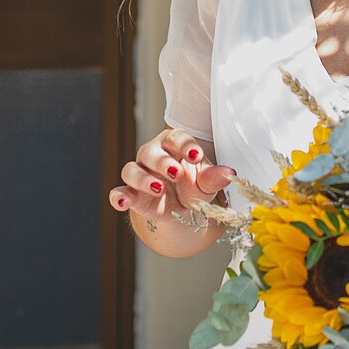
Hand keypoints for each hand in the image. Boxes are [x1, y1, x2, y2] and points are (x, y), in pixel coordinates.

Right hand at [109, 126, 234, 217]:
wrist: (182, 210)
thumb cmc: (194, 186)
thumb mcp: (206, 183)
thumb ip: (215, 178)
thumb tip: (230, 174)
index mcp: (173, 145)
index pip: (175, 138)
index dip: (185, 145)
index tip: (196, 155)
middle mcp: (153, 155)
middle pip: (150, 152)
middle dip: (162, 162)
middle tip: (176, 173)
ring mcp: (140, 174)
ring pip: (131, 170)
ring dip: (143, 179)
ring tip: (158, 189)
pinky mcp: (132, 194)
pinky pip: (119, 191)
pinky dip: (118, 196)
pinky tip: (122, 202)